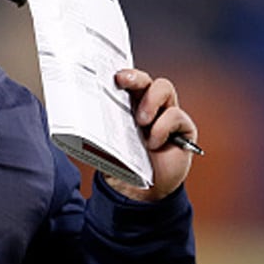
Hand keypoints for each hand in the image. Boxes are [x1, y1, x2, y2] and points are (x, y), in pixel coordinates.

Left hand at [106, 68, 196, 201]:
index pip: (126, 81)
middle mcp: (148, 104)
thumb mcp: (106, 143)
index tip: (111, 73)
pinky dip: (162, 128)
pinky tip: (154, 144)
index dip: (121, 73)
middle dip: (135, 76)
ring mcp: (167, 113)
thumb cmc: (123, 163)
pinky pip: (175, 115)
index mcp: (127, 105)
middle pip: (145, 78)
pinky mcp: (183, 127)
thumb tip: (81, 114)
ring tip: (141, 122)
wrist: (141, 191)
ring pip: (164, 87)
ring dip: (150, 101)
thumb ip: (98, 128)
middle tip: (122, 81)